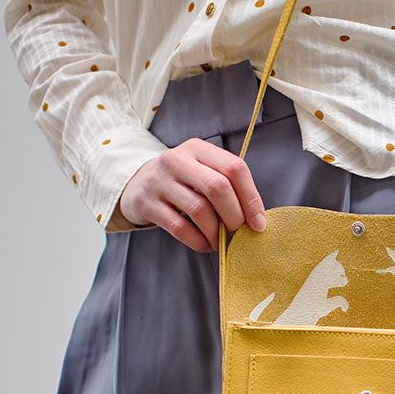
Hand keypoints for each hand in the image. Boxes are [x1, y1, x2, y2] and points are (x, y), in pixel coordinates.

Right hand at [115, 137, 266, 251]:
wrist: (136, 184)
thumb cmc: (181, 182)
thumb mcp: (201, 171)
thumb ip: (227, 186)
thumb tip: (257, 220)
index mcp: (197, 148)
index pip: (234, 168)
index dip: (251, 198)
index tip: (259, 223)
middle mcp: (176, 159)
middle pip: (218, 188)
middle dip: (234, 217)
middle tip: (238, 233)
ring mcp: (159, 181)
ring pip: (199, 210)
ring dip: (216, 233)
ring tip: (221, 242)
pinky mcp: (146, 203)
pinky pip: (180, 228)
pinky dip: (198, 242)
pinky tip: (205, 245)